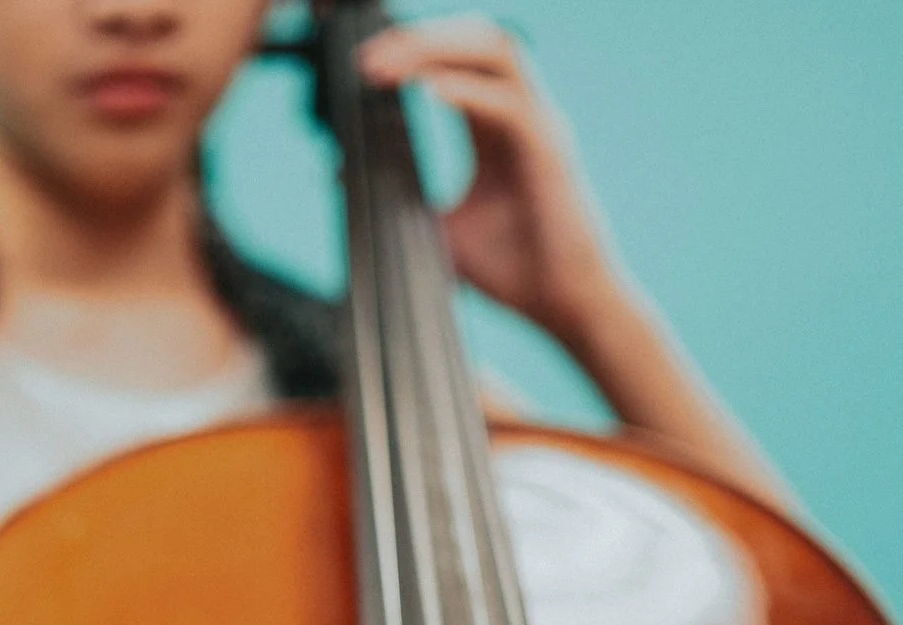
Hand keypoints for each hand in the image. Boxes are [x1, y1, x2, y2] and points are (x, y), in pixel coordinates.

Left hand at [359, 18, 626, 345]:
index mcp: (498, 127)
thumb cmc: (513, 270)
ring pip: (497, 54)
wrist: (564, 307)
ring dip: (439, 51)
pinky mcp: (551, 155)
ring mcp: (540, 129)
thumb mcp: (438, 225)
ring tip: (390, 66)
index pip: (459, 60)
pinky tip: (431, 92)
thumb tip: (338, 171)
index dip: (413, 51)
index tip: (364, 65)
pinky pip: (510, 107)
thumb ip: (398, 191)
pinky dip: (468, 93)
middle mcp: (522, 116)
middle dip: (421, 39)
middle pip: (476, 40)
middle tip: (369, 59)